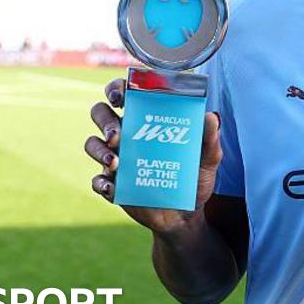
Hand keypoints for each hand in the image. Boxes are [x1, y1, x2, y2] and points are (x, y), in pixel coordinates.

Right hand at [83, 78, 223, 236]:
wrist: (186, 214)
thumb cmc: (194, 177)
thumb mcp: (207, 158)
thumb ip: (210, 138)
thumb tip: (211, 117)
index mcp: (146, 119)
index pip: (124, 94)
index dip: (117, 88)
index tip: (121, 95)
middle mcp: (126, 135)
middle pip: (100, 113)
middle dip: (104, 119)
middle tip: (117, 133)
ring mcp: (116, 159)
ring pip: (92, 143)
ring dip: (99, 149)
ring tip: (115, 161)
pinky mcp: (113, 185)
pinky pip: (97, 180)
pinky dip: (101, 182)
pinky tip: (112, 188)